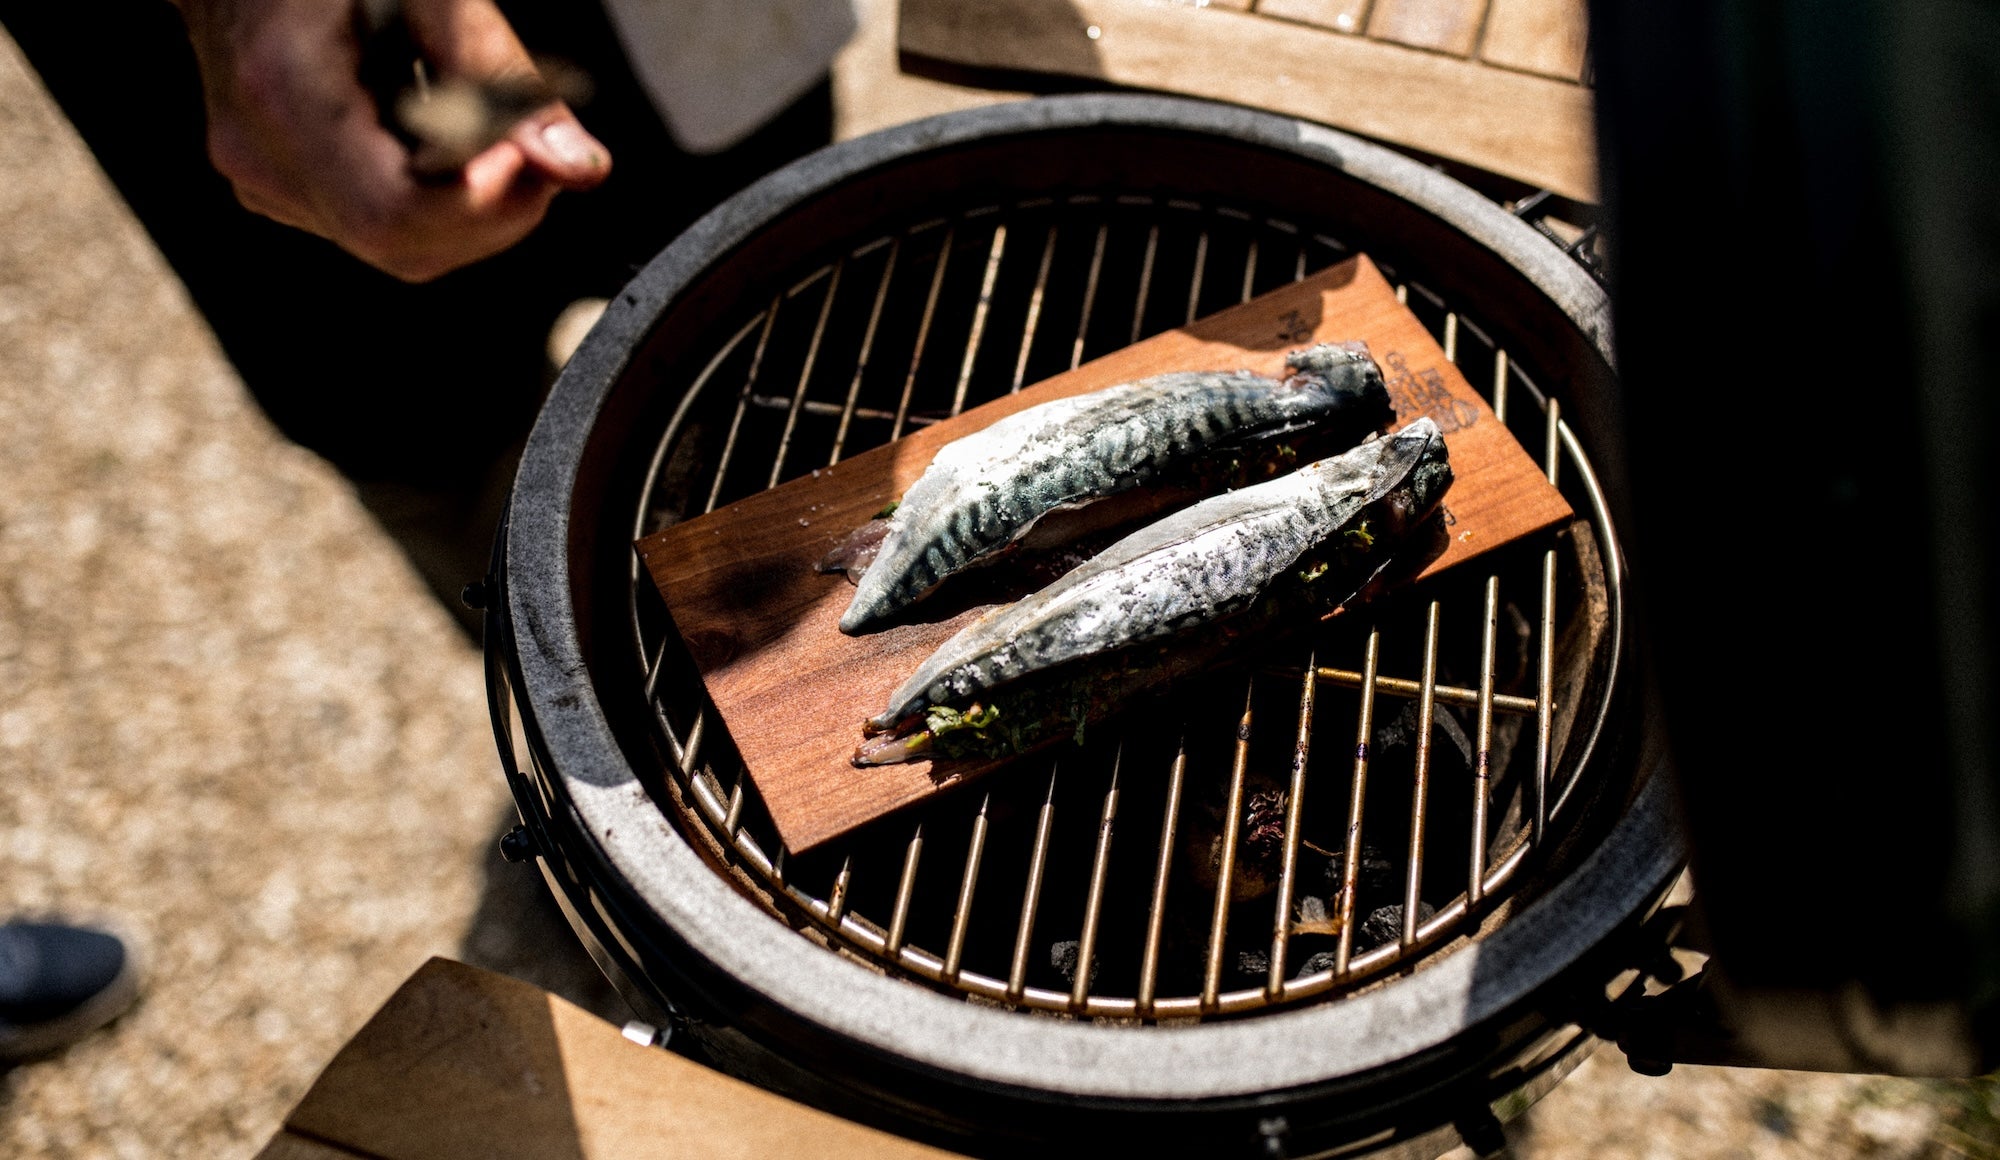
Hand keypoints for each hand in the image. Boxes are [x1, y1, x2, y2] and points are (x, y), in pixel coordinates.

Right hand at [175, 0, 610, 281]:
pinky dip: (440, 198)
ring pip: (403, 249)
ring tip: (492, 131)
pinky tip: (445, 136)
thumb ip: (500, 71)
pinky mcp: (285, 189)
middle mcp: (264, 155)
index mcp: (284, 95)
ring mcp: (268, 181)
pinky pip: (384, 227)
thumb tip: (577, 165)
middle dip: (494, 212)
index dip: (482, 205)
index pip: (395, 216)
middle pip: (407, 246)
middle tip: (535, 145)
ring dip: (473, 206)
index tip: (531, 157)